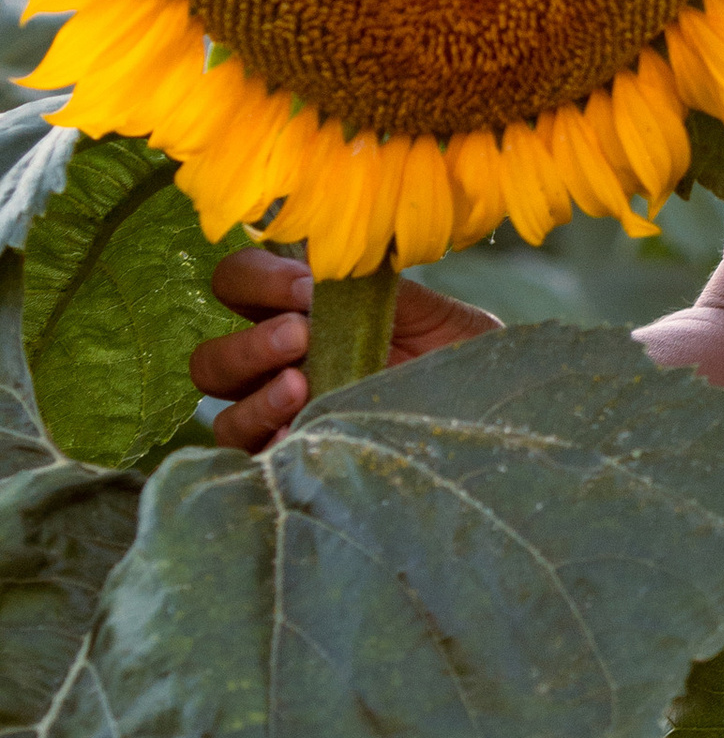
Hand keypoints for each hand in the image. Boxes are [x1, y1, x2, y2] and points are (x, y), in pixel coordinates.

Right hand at [189, 251, 501, 452]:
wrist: (498, 413)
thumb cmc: (461, 356)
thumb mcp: (431, 314)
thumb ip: (376, 290)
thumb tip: (326, 273)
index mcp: (300, 315)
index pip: (238, 286)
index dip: (256, 280)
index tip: (305, 286)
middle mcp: (280, 369)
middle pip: (212, 359)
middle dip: (250, 342)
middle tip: (302, 334)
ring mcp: (285, 423)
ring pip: (225, 414)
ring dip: (256, 395)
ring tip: (303, 383)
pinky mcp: (298, 464)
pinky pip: (255, 463)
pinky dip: (270, 442)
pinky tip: (305, 430)